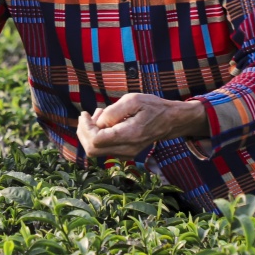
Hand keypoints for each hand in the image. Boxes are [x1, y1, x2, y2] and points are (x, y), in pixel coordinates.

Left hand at [77, 93, 207, 161]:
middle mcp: (127, 149)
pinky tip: (105, 121)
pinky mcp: (124, 153)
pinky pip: (103, 149)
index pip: (96, 141)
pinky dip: (97, 135)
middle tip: (89, 114)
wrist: (170, 121)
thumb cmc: (153, 107)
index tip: (85, 114)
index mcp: (129, 135)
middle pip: (91, 150)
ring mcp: (126, 154)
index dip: (85, 128)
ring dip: (90, 132)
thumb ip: (114, 111)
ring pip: (95, 151)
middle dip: (84, 131)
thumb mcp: (134, 100)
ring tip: (100, 113)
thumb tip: (98, 123)